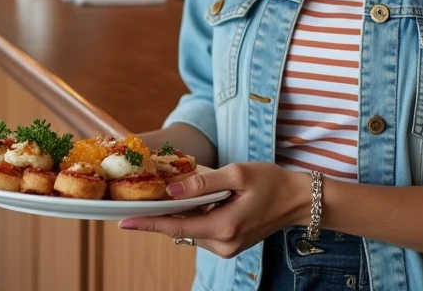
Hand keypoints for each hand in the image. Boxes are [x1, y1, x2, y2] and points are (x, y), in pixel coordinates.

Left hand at [118, 163, 310, 258]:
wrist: (298, 200)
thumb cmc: (271, 182)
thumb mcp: (237, 174)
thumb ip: (203, 183)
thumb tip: (172, 189)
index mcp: (224, 227)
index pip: (176, 227)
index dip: (148, 223)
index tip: (124, 221)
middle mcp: (223, 245)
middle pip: (180, 230)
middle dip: (162, 213)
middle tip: (144, 194)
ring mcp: (227, 248)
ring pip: (190, 231)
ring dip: (180, 214)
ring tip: (174, 192)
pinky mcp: (230, 245)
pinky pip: (202, 231)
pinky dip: (194, 217)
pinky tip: (195, 201)